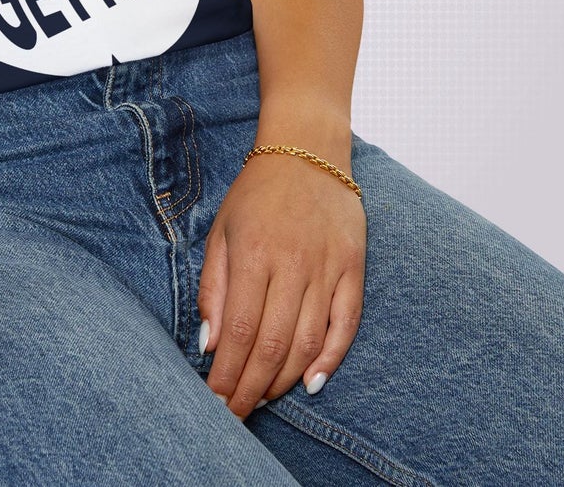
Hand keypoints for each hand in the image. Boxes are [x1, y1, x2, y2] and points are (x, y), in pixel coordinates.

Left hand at [197, 150, 366, 417]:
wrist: (307, 150)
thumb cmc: (256, 193)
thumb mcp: (221, 231)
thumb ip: (213, 287)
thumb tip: (209, 343)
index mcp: (254, 253)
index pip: (240, 330)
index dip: (228, 373)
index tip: (216, 400)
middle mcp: (292, 264)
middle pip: (273, 344)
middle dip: (252, 387)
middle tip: (237, 413)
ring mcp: (327, 267)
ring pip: (308, 342)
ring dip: (285, 379)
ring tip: (264, 398)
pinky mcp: (354, 268)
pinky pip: (346, 324)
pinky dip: (331, 358)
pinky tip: (311, 382)